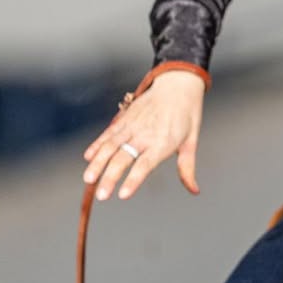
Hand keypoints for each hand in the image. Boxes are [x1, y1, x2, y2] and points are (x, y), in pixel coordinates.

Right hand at [82, 70, 205, 200]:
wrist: (177, 85)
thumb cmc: (186, 116)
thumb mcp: (191, 142)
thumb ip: (187, 168)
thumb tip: (194, 190)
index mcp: (162, 143)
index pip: (145, 165)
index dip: (133, 180)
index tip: (123, 195)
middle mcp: (144, 135)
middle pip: (123, 159)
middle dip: (110, 178)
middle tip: (102, 196)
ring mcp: (131, 126)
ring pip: (110, 146)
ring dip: (97, 164)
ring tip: (88, 179)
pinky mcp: (124, 119)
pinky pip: (108, 133)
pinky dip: (97, 145)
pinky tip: (88, 158)